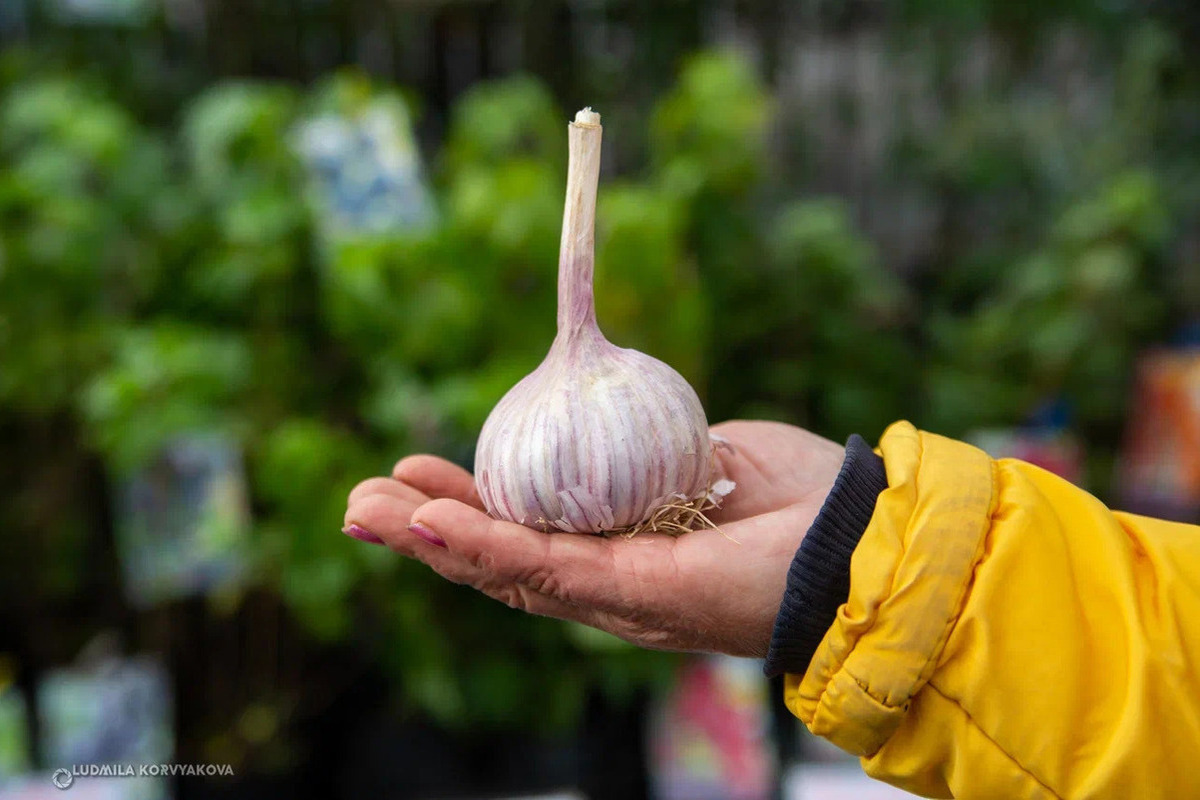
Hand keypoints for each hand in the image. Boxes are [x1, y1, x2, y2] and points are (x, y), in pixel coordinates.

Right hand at [343, 421, 844, 656]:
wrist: (858, 533)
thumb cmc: (794, 497)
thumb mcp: (702, 454)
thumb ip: (650, 449)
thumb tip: (613, 416)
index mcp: (623, 549)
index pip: (530, 534)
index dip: (470, 508)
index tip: (420, 473)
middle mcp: (611, 582)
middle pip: (500, 560)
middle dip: (428, 532)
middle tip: (362, 501)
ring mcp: (618, 595)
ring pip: (505, 571)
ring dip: (432, 541)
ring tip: (367, 511)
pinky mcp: (635, 596)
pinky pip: (546, 569)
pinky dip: (484, 545)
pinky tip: (430, 524)